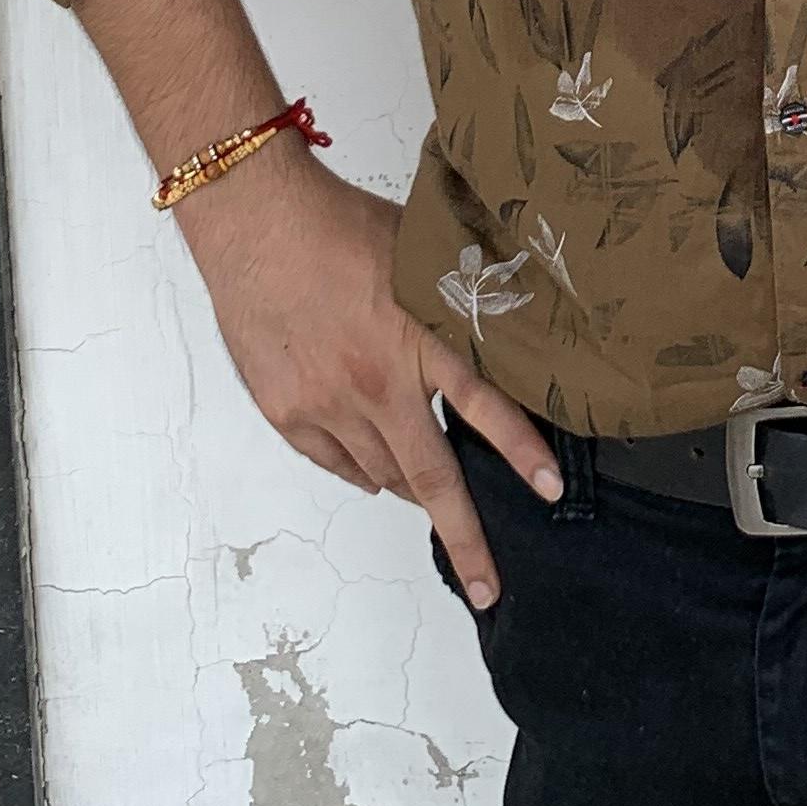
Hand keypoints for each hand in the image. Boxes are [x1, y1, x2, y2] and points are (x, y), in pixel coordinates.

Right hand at [174, 151, 560, 604]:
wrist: (256, 222)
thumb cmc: (339, 224)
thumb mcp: (419, 254)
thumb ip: (455, 300)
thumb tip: (503, 316)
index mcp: (418, 341)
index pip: (486, 407)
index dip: (522, 452)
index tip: (550, 490)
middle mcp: (377, 385)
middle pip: (430, 477)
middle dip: (465, 538)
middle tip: (489, 582)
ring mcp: (328, 405)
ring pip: (381, 474)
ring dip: (409, 484)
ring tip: (426, 484)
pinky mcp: (288, 413)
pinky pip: (335, 462)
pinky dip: (360, 469)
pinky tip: (372, 461)